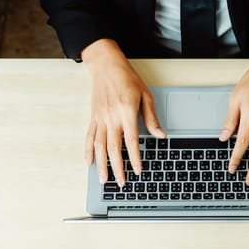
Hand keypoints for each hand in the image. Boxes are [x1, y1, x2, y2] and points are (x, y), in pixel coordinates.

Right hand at [82, 39, 165, 185]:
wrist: (106, 65)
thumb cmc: (127, 78)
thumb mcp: (145, 95)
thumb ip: (151, 117)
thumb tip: (160, 135)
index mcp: (126, 112)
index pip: (131, 141)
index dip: (134, 158)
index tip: (138, 170)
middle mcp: (111, 117)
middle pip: (113, 148)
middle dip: (117, 168)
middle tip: (121, 183)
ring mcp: (100, 118)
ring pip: (99, 146)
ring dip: (101, 165)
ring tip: (103, 180)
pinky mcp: (93, 117)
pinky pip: (89, 137)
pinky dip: (88, 151)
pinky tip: (89, 163)